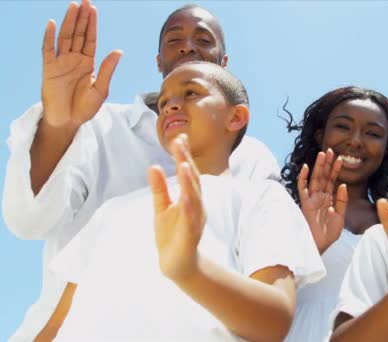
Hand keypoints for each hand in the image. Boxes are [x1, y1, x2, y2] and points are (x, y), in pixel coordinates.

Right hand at [41, 0, 121, 128]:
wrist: (68, 121)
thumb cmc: (85, 107)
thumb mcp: (100, 89)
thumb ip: (108, 69)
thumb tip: (118, 51)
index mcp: (88, 63)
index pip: (90, 39)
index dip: (91, 25)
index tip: (93, 9)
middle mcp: (74, 59)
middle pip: (78, 34)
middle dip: (81, 18)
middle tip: (84, 1)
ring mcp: (61, 63)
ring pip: (65, 38)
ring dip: (69, 22)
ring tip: (73, 6)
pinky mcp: (49, 69)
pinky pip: (48, 50)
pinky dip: (50, 37)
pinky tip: (53, 24)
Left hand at [149, 135, 204, 281]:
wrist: (177, 264)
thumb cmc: (171, 235)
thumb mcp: (161, 207)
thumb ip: (159, 188)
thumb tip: (153, 166)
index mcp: (190, 197)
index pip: (187, 172)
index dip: (183, 155)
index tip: (178, 137)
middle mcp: (197, 205)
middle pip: (192, 179)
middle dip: (186, 160)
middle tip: (179, 141)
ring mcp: (195, 218)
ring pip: (194, 196)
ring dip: (189, 180)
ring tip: (183, 163)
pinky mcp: (191, 233)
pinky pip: (191, 217)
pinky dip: (190, 205)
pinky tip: (185, 196)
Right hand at [298, 149, 347, 253]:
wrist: (320, 246)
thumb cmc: (329, 234)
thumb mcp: (341, 217)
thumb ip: (342, 201)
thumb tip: (343, 185)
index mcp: (329, 199)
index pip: (332, 181)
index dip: (336, 170)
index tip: (340, 158)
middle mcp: (320, 197)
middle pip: (323, 177)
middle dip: (327, 164)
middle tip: (331, 150)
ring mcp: (312, 199)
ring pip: (315, 179)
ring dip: (319, 166)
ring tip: (323, 154)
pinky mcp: (305, 204)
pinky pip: (302, 189)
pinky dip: (303, 178)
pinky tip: (306, 167)